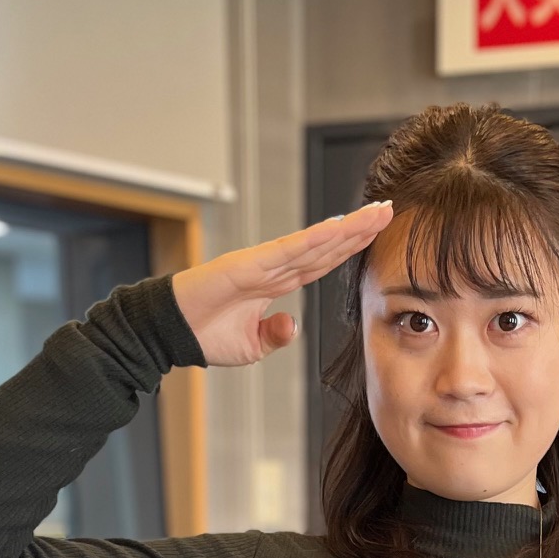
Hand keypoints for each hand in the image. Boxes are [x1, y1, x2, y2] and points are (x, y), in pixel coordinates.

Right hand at [170, 200, 394, 367]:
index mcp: (276, 282)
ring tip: (376, 213)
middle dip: (358, 230)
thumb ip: (275, 336)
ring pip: (313, 243)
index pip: (322, 261)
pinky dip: (312, 240)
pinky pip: (286, 252)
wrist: (170, 332)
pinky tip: (337, 229)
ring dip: (346, 228)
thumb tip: (293, 326)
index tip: (376, 234)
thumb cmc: (204, 335)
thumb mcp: (251, 346)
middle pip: (325, 246)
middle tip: (388, 211)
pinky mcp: (246, 266)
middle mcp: (273, 267)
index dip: (350, 247)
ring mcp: (261, 263)